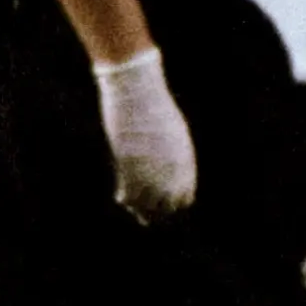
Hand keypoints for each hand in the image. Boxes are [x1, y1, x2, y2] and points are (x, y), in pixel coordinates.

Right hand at [92, 46, 196, 221]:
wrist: (138, 95)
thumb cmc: (154, 108)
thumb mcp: (172, 132)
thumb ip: (172, 154)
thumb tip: (168, 166)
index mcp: (185, 163)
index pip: (184, 199)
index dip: (172, 203)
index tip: (160, 201)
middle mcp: (173, 172)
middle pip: (167, 208)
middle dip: (156, 211)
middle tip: (143, 210)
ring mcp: (152, 171)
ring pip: (147, 207)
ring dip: (138, 208)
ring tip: (130, 202)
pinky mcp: (130, 168)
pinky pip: (129, 197)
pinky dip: (125, 198)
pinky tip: (120, 194)